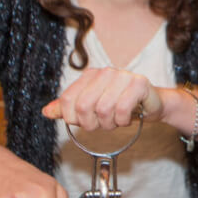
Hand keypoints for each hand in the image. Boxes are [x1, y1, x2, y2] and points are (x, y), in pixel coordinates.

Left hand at [42, 66, 162, 130]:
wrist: (151, 103)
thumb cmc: (120, 104)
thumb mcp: (91, 107)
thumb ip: (68, 109)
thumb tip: (46, 112)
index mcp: (89, 75)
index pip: (67, 101)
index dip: (73, 119)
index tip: (85, 122)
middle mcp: (104, 72)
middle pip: (84, 107)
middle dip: (92, 124)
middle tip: (102, 124)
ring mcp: (122, 76)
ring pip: (103, 109)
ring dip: (110, 124)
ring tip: (116, 120)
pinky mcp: (138, 83)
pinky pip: (122, 109)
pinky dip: (123, 121)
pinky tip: (127, 118)